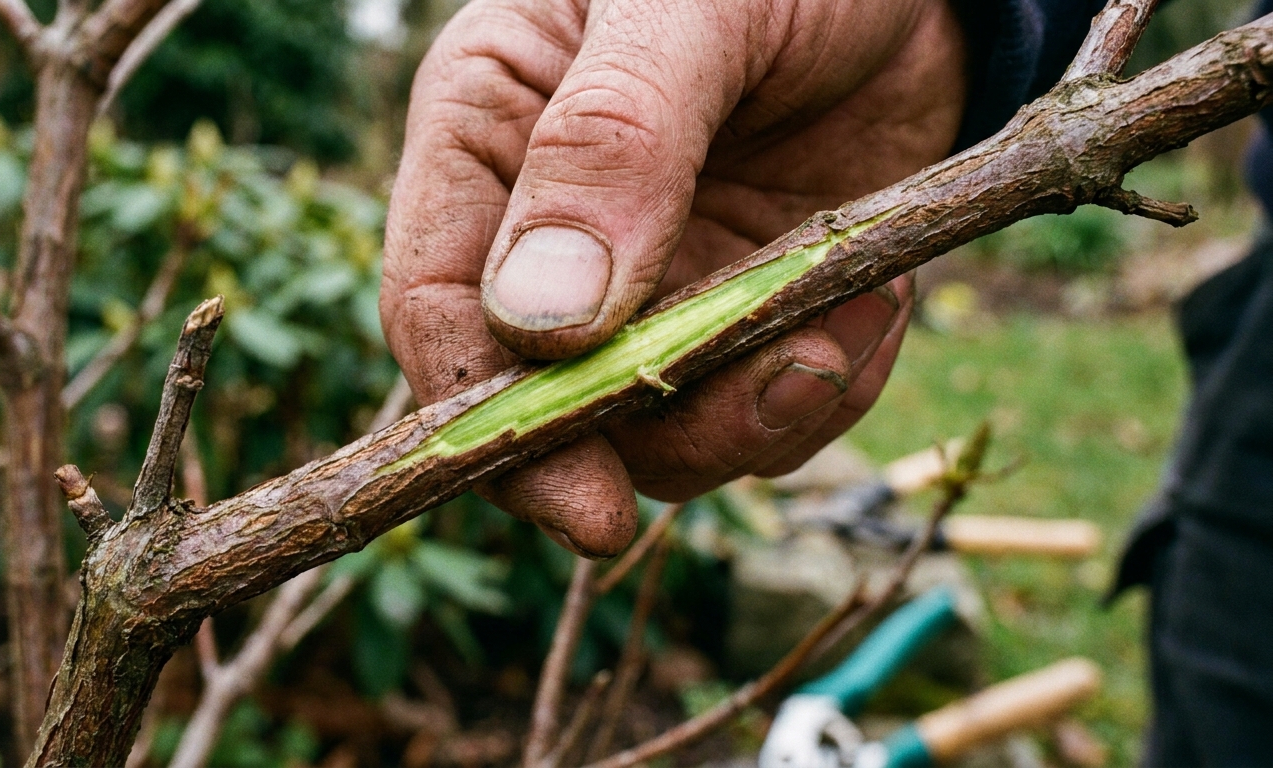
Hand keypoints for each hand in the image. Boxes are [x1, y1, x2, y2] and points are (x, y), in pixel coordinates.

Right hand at [380, 0, 965, 556]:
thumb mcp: (687, 10)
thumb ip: (609, 145)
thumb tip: (538, 323)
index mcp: (488, 136)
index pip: (435, 308)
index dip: (491, 423)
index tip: (582, 500)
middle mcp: (552, 229)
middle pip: (549, 402)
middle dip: (655, 434)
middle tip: (768, 400)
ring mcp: (653, 281)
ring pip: (660, 429)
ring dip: (757, 410)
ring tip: (846, 318)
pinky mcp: (744, 308)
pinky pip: (761, 408)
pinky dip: (825, 386)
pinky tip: (872, 304)